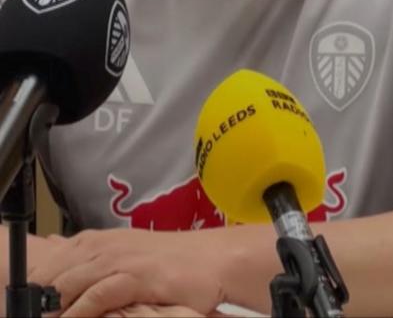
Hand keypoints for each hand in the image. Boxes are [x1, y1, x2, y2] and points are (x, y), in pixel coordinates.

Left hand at [28, 228, 224, 317]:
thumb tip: (60, 258)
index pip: (53, 258)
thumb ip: (93, 258)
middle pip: (57, 270)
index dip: (36, 280)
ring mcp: (120, 260)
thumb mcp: (126, 254)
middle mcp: (105, 246)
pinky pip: (98, 294)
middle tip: (28, 312)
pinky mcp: (136, 276)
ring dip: (53, 304)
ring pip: (71, 281)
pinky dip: (79, 309)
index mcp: (99, 240)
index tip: (24, 301)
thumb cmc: (169, 261)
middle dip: (39, 295)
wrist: (210, 258)